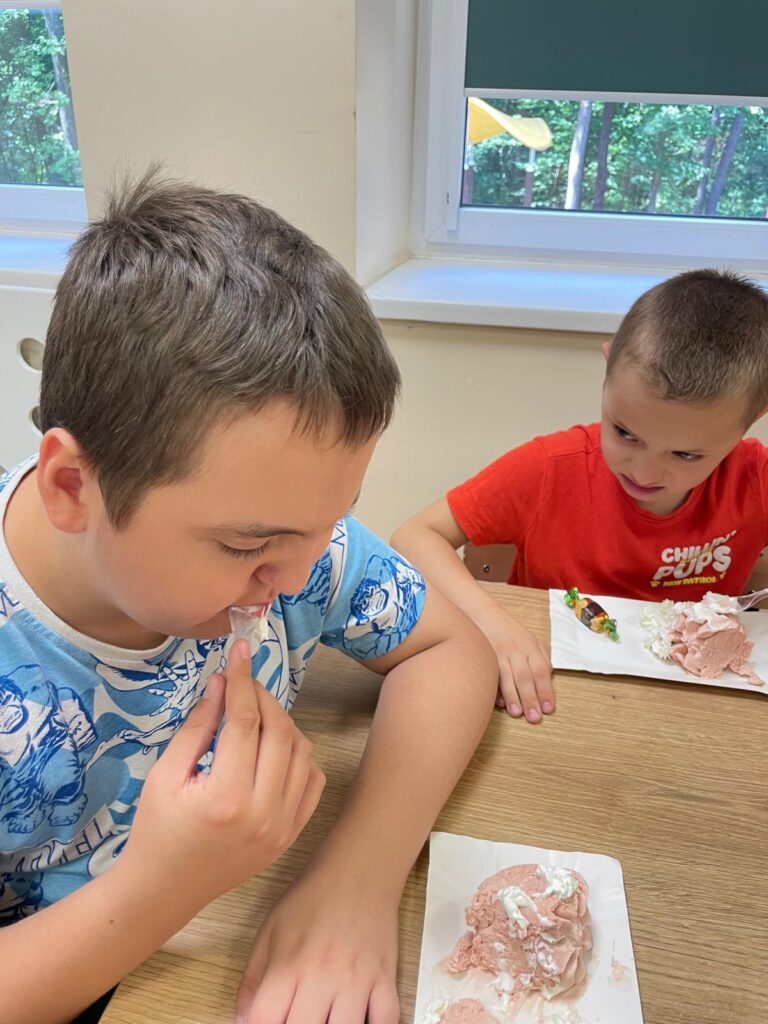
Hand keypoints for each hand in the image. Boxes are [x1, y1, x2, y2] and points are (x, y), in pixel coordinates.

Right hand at [122, 640, 324, 903]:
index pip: (245, 721)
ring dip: (283, 723)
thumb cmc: (156, 829)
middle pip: (280, 732)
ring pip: (303, 752)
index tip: (241, 652)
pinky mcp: (291, 834)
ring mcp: (283, 826)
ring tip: (256, 715)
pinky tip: (275, 747)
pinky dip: (300, 755)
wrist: (165, 889)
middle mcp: (264, 812)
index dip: (243, 680)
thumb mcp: (165, 773)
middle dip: (264, 697)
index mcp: (226, 796)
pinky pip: (313, 781)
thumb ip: (197, 726)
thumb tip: (222, 682)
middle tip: (244, 683)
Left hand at [235, 873, 399, 1023]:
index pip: (265, 1021)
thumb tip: (242, 1021)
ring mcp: (357, 979)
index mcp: (288, 965)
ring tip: (323, 1018)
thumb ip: (252, 979)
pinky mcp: (385, 977)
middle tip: (295, 1016)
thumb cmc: (313, 897)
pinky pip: (387, 1020)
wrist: (358, 867)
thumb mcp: (270, 930)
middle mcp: (322, 976)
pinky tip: (360, 1020)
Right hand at [490, 618, 553, 722]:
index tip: (548, 709)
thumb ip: (541, 657)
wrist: (482, 613)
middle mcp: (516, 650)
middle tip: (534, 718)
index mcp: (530, 647)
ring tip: (516, 714)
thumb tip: (548, 677)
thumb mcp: (530, 639)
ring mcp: (498, 652)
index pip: (541, 671)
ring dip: (512, 696)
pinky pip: (490, 674)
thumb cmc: (509, 631)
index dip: (545, 690)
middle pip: (525, 676)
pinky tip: (499, 702)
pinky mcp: (483, 655)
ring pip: (507, 677)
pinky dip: (494, 689)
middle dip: (530, 698)